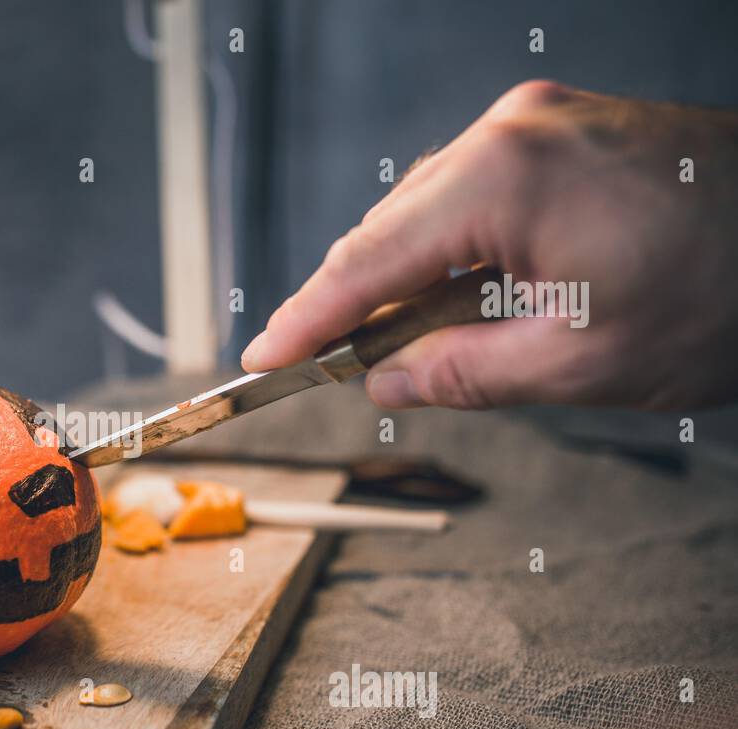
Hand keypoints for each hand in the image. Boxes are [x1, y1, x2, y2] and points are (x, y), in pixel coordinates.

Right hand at [241, 81, 737, 409]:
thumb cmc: (728, 298)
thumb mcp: (581, 365)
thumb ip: (462, 374)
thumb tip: (386, 380)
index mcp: (504, 180)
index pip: (370, 263)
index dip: (309, 319)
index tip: (264, 359)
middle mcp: (510, 131)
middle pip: (388, 228)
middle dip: (355, 301)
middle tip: (336, 369)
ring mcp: (538, 120)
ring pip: (426, 209)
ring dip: (408, 277)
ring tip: (412, 346)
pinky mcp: (563, 129)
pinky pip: (472, 191)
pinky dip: (452, 249)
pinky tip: (463, 297)